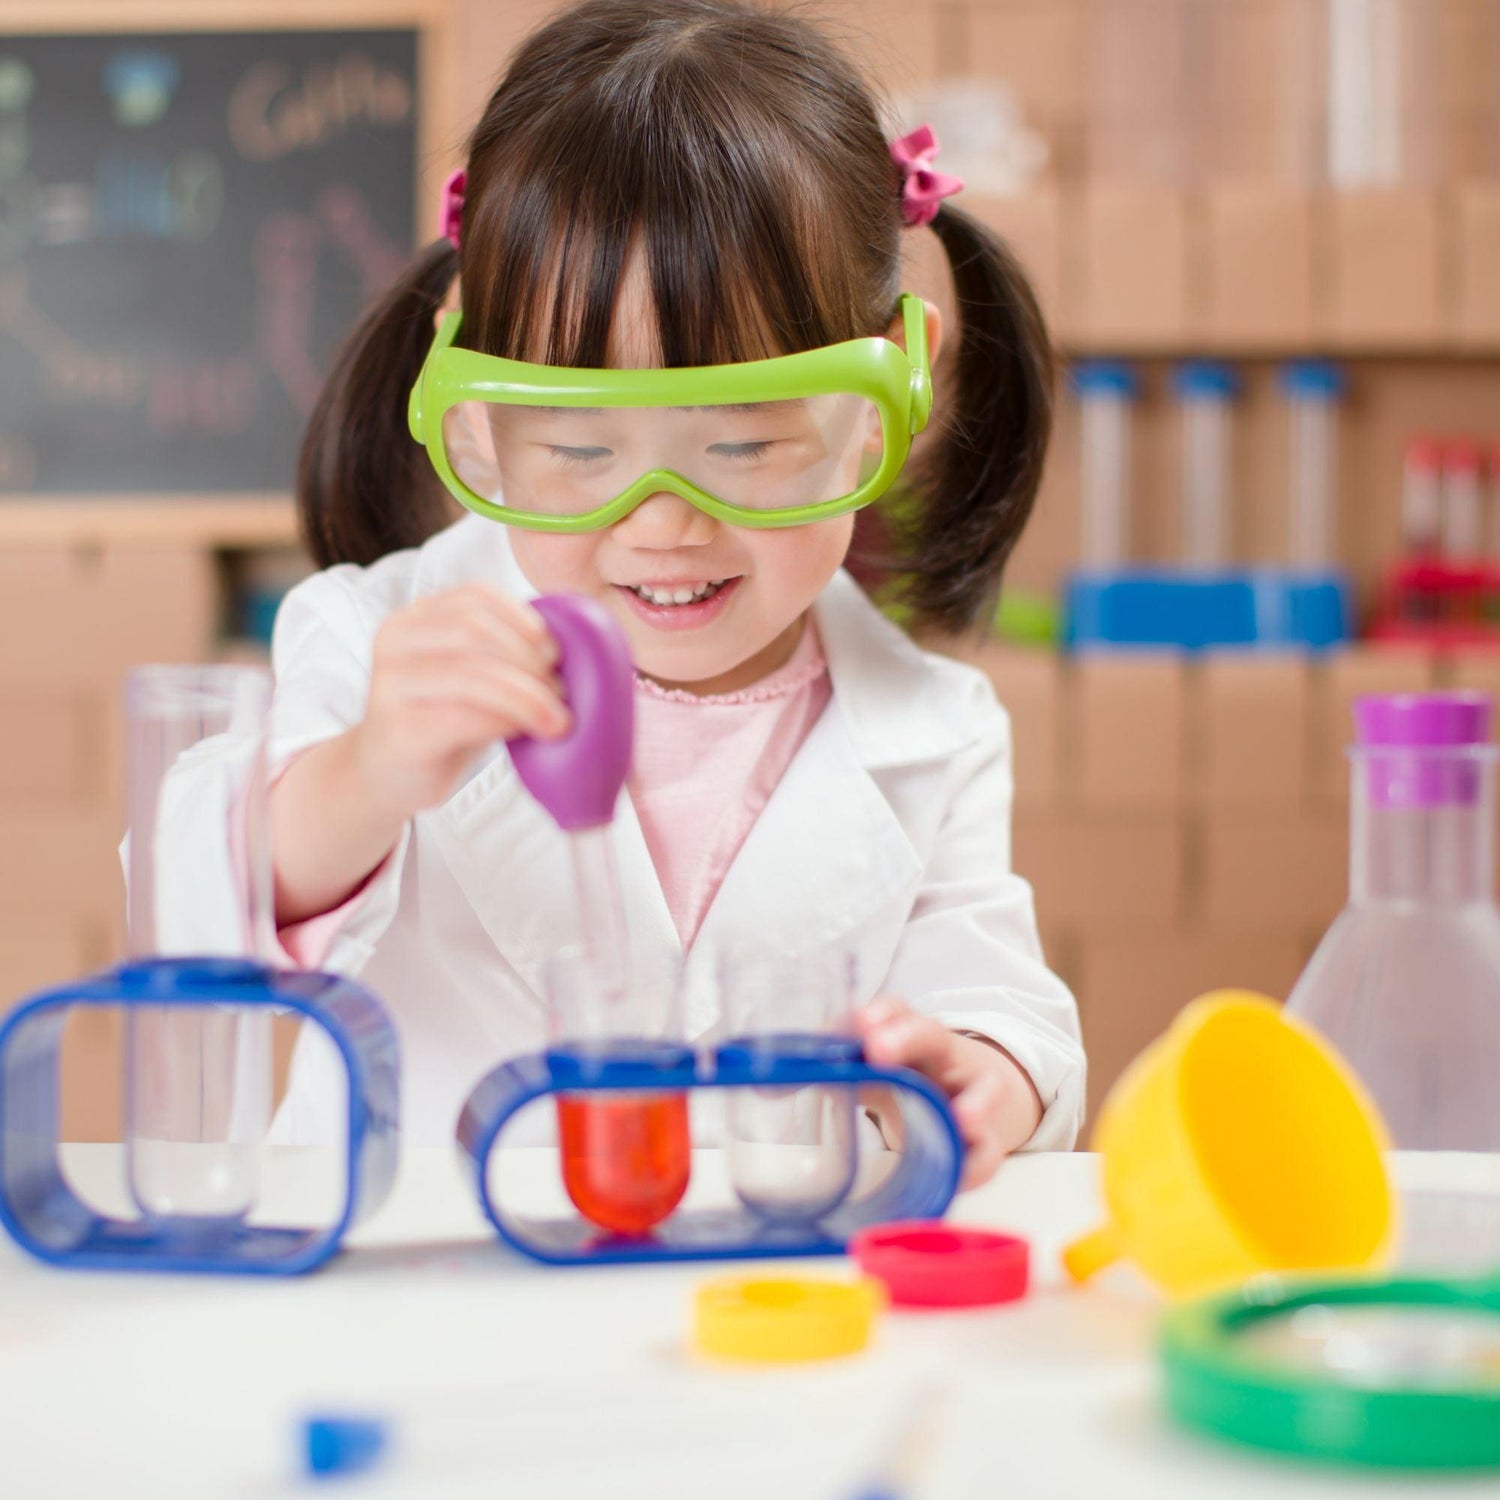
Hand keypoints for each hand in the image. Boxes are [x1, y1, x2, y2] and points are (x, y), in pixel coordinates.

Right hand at [352, 583, 569, 818]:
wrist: (389, 775)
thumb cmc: (441, 720)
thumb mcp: (472, 676)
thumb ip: (502, 653)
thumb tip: (570, 647)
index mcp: (416, 617)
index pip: (476, 596)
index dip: (524, 618)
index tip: (556, 650)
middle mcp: (396, 641)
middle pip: (475, 630)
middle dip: (529, 659)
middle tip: (561, 689)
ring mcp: (390, 683)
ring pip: (473, 674)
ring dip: (527, 695)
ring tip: (556, 717)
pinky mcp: (398, 728)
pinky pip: (463, 717)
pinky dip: (506, 722)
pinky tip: (525, 733)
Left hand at [854, 996, 1043, 1189]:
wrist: (963, 1094)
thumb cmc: (906, 1075)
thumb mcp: (873, 1067)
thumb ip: (835, 1071)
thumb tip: (782, 1084)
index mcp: (908, 1033)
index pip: (897, 1010)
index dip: (880, 1013)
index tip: (860, 1023)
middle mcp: (944, 1055)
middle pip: (933, 1036)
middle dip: (907, 1038)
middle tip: (877, 1049)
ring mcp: (971, 1093)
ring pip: (985, 1087)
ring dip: (975, 1102)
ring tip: (962, 1118)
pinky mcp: (984, 1139)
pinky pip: (987, 1153)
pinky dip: (976, 1166)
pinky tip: (960, 1178)